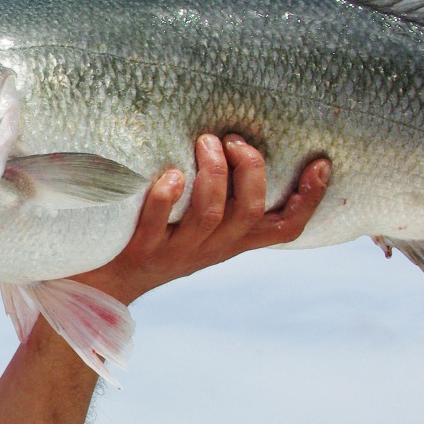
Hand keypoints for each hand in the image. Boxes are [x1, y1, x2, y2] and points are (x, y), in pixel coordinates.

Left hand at [72, 134, 330, 304]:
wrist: (103, 284)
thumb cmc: (153, 237)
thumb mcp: (196, 224)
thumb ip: (220, 195)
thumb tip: (234, 138)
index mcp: (230, 241)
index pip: (285, 227)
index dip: (310, 199)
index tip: (320, 162)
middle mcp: (210, 249)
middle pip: (250, 213)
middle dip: (250, 171)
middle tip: (233, 139)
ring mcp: (175, 252)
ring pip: (211, 215)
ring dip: (213, 174)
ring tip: (204, 141)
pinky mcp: (139, 252)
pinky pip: (157, 224)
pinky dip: (167, 196)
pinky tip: (171, 174)